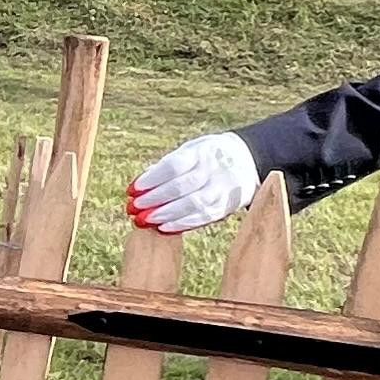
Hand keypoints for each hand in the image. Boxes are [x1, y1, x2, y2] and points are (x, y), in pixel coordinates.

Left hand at [128, 131, 255, 234]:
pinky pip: (204, 217)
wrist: (247, 160)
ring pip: (193, 204)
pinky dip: (182, 224)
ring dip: (165, 214)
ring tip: (144, 220)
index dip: (151, 179)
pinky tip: (164, 228)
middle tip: (132, 208)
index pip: (173, 165)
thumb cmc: (206, 157)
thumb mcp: (190, 151)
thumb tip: (140, 184)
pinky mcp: (227, 206)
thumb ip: (167, 166)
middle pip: (181, 186)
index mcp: (202, 151)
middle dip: (154, 199)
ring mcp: (223, 188)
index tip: (132, 189)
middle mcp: (214, 169)